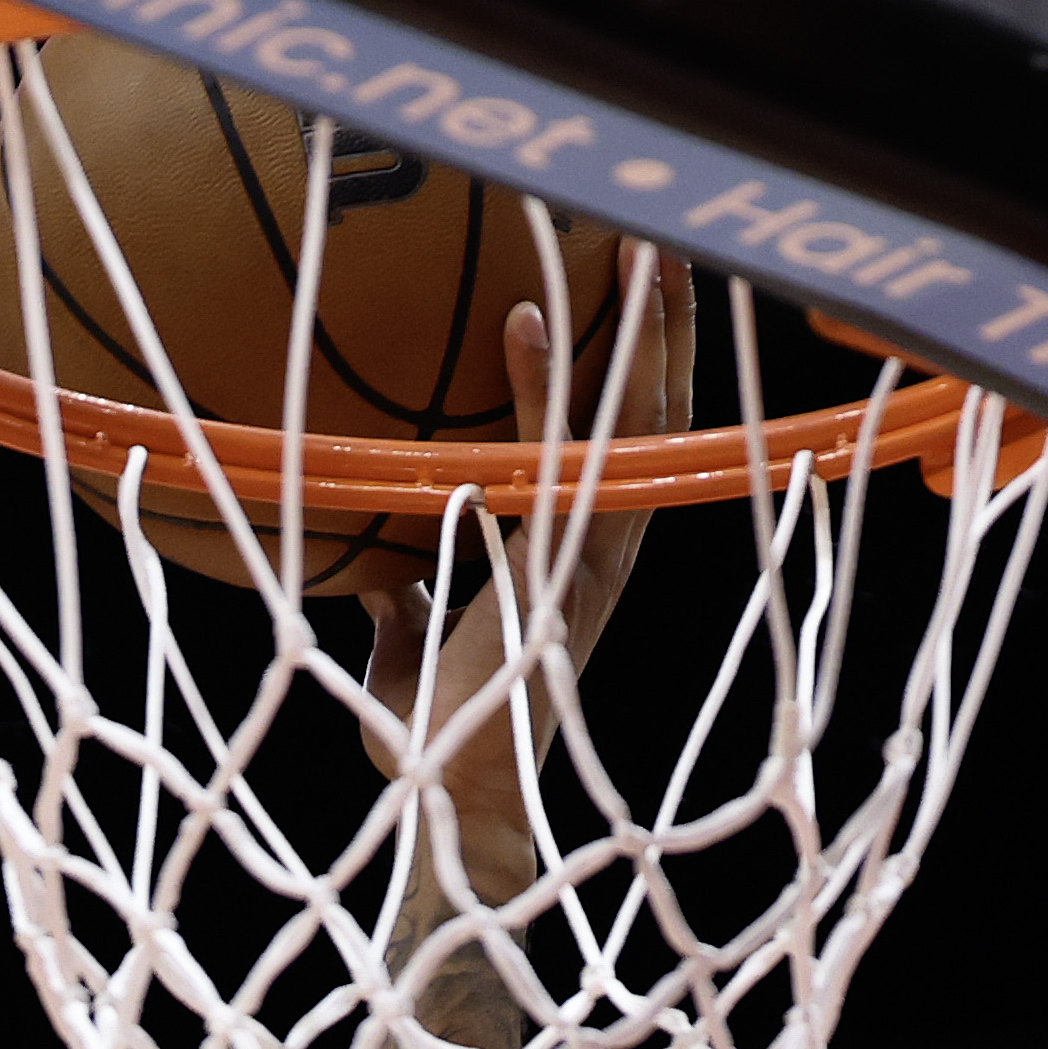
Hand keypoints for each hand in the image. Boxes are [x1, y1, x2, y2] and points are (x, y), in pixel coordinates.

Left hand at [354, 300, 659, 909]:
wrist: (448, 813)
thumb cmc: (432, 751)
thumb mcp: (407, 661)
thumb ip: (403, 614)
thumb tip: (377, 588)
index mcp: (580, 562)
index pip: (627, 444)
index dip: (643, 368)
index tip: (639, 292)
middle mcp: (600, 550)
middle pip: (657, 416)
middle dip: (670, 325)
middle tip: (665, 235)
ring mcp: (582, 559)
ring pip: (630, 421)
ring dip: (636, 329)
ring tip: (637, 241)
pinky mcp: (548, 572)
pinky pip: (553, 458)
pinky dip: (544, 387)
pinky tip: (523, 317)